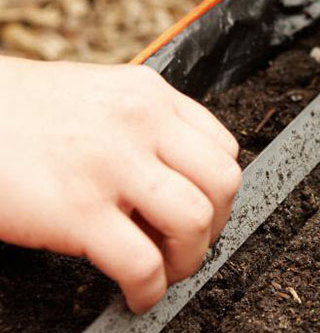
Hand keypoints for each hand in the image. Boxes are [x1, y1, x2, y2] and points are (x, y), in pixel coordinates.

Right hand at [0, 57, 240, 312]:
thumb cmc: (25, 112)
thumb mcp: (101, 97)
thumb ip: (147, 129)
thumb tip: (180, 180)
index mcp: (150, 96)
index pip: (224, 148)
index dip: (219, 191)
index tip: (205, 210)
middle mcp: (140, 124)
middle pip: (222, 183)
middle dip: (216, 225)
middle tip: (189, 244)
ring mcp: (111, 165)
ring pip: (195, 221)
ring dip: (188, 259)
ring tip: (165, 271)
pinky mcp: (77, 210)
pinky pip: (142, 263)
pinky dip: (150, 290)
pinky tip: (136, 294)